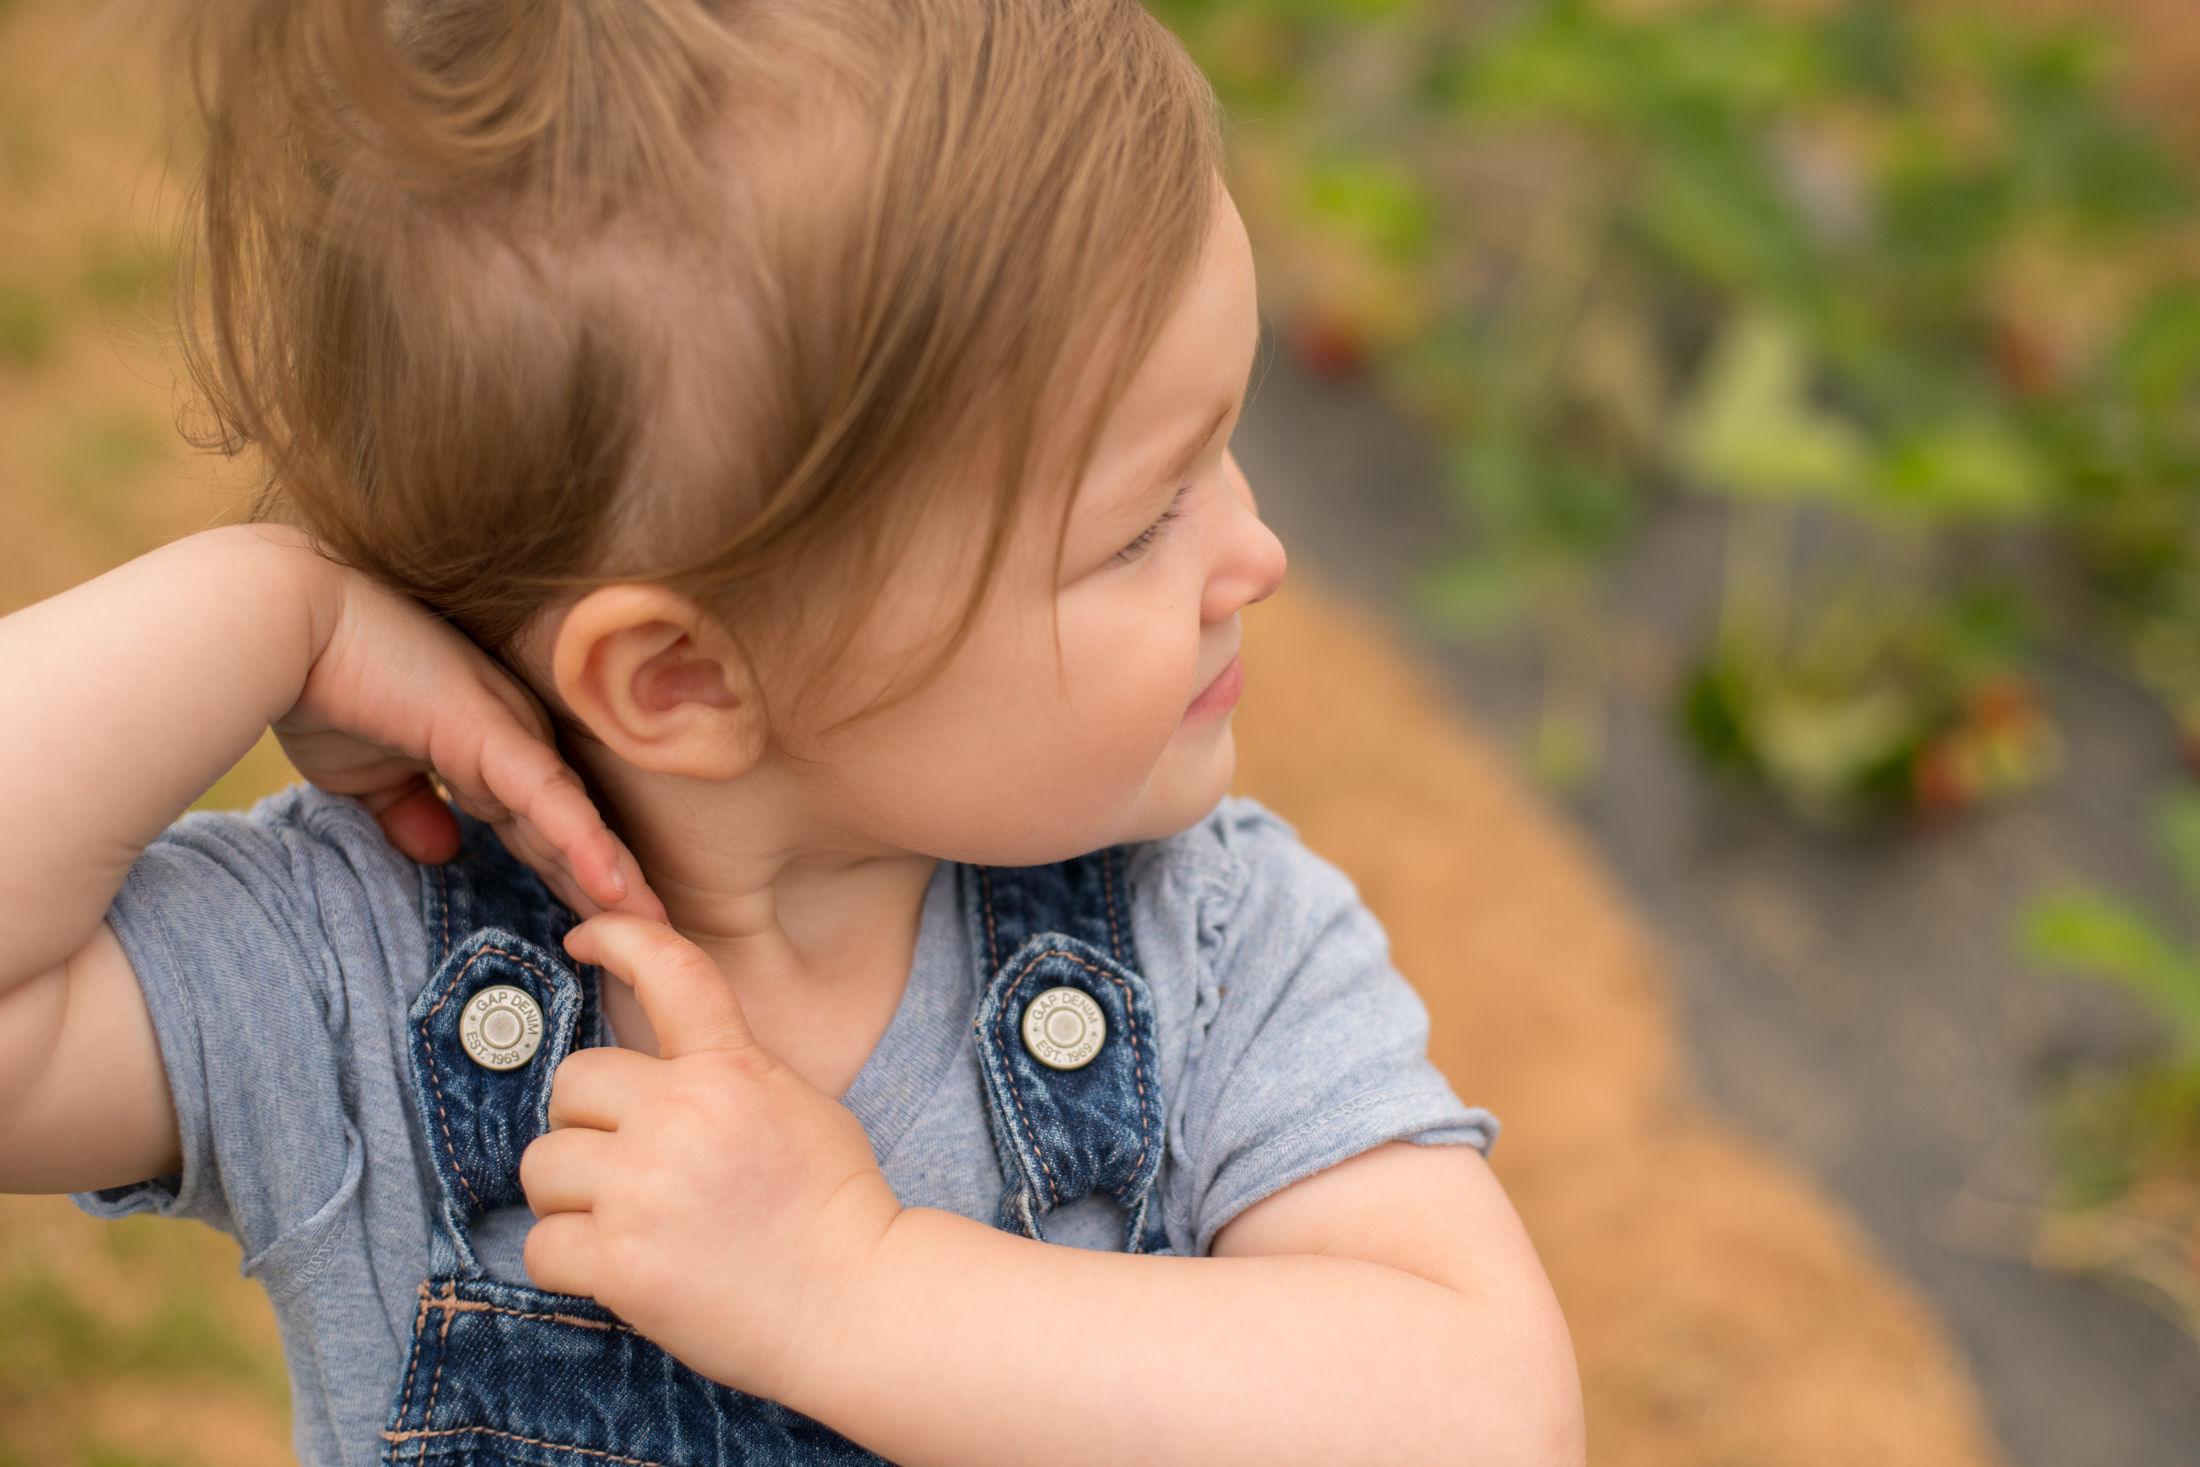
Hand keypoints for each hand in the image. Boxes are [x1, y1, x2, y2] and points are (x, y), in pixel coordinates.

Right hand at [273, 557, 662, 920]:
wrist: (289, 623)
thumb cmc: (323, 686)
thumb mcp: (368, 774)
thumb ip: (408, 810)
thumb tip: (437, 851)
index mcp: (487, 760)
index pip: (542, 836)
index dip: (571, 886)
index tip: (602, 937)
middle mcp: (514, 747)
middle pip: (573, 838)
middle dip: (611, 896)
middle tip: (656, 947)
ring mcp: (511, 737)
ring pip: (574, 824)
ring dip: (617, 881)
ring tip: (658, 931)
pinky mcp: (494, 733)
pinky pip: (549, 799)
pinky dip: (583, 843)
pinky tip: (616, 890)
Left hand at [519, 915, 901, 1399]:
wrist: (859, 1303)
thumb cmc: (835, 1207)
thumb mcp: (797, 1103)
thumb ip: (725, 1073)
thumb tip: (654, 1070)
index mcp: (730, 1068)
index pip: (667, 969)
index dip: (617, 938)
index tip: (584, 937)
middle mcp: (680, 1115)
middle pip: (572, 1082)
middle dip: (590, 1124)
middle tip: (631, 1168)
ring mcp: (644, 1188)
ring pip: (544, 1164)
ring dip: (571, 1196)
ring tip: (627, 1223)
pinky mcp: (620, 1263)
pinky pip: (541, 1246)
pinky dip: (568, 1263)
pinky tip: (619, 1270)